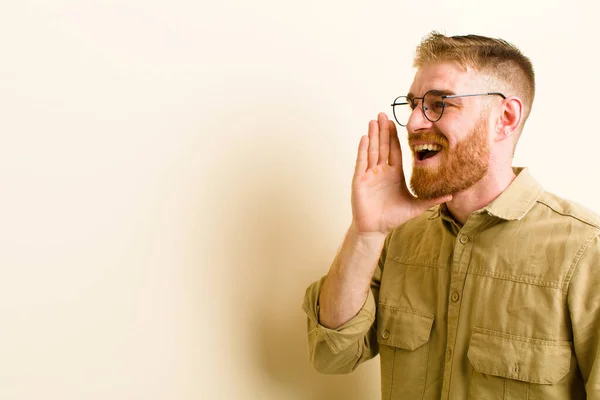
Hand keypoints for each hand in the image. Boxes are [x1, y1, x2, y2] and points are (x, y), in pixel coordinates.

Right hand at [351, 113, 450, 234]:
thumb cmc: (393, 218)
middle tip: (383, 113)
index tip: (395, 122)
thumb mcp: (416, 206)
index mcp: (394, 174)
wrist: (375, 229)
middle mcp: (381, 171)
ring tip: (373, 120)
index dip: (394, 136)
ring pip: (372, 150)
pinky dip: (363, 150)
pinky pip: (362, 162)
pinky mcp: (360, 180)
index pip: (395, 151)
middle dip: (383, 130)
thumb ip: (432, 199)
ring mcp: (370, 174)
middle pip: (383, 146)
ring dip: (373, 135)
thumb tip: (452, 194)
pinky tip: (365, 138)